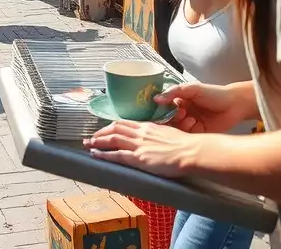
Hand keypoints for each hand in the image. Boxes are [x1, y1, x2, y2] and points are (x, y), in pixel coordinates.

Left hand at [83, 119, 198, 176]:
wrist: (191, 151)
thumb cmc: (185, 145)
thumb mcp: (168, 134)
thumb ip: (157, 135)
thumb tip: (154, 139)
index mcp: (147, 127)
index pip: (125, 123)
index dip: (112, 126)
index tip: (104, 130)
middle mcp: (140, 133)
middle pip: (115, 128)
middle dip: (101, 132)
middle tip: (91, 137)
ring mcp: (139, 145)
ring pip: (113, 139)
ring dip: (98, 141)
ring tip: (89, 144)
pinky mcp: (139, 158)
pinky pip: (117, 155)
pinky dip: (104, 154)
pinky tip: (96, 155)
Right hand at [155, 82, 254, 134]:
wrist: (234, 105)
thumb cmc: (213, 93)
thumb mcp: (191, 88)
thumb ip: (173, 92)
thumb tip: (155, 98)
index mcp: (179, 101)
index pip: (164, 107)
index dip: (161, 110)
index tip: (161, 110)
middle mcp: (183, 113)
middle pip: (169, 120)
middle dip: (171, 118)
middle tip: (180, 113)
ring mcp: (190, 124)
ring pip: (177, 129)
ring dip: (180, 124)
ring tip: (189, 118)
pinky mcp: (198, 134)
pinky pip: (187, 136)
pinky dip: (188, 130)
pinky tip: (195, 123)